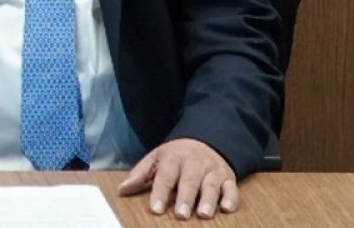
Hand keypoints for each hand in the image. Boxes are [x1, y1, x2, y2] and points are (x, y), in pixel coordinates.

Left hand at [119, 138, 239, 218]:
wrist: (206, 139)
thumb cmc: (177, 155)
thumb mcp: (156, 158)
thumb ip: (140, 174)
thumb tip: (122, 189)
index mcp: (174, 158)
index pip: (166, 176)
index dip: (160, 193)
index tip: (156, 208)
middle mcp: (194, 163)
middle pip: (190, 181)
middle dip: (186, 198)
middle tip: (181, 215)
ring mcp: (213, 170)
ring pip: (211, 185)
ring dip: (208, 200)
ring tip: (203, 214)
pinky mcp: (228, 177)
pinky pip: (231, 188)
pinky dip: (231, 198)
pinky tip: (227, 208)